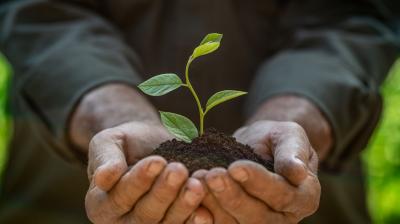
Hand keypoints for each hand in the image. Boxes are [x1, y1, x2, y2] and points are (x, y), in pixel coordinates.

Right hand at [85, 122, 206, 222]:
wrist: (150, 146)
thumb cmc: (126, 143)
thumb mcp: (108, 143)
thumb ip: (105, 159)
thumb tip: (103, 177)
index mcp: (101, 205)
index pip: (121, 197)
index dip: (139, 180)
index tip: (157, 162)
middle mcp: (123, 222)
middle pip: (144, 215)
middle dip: (164, 192)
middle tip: (179, 170)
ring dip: (182, 206)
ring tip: (196, 186)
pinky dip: (194, 221)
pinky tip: (206, 212)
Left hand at [195, 121, 319, 222]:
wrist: (258, 147)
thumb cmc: (277, 140)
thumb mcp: (290, 136)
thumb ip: (293, 152)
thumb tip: (297, 172)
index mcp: (304, 197)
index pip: (282, 195)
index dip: (258, 183)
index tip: (236, 167)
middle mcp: (284, 218)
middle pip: (257, 216)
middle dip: (232, 196)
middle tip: (212, 175)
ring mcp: (259, 223)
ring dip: (214, 204)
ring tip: (197, 180)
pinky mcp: (236, 222)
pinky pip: (219, 222)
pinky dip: (203, 212)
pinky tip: (190, 194)